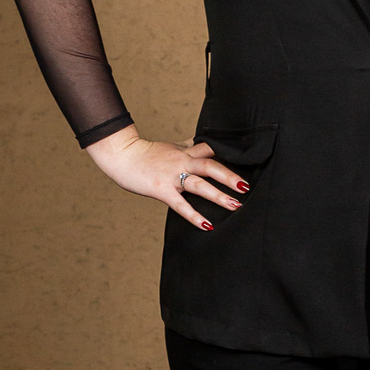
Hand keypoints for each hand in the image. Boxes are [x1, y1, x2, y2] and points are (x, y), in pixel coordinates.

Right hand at [85, 124, 248, 231]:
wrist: (122, 155)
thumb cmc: (146, 153)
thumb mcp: (171, 147)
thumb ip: (188, 148)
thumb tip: (203, 144)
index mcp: (185, 151)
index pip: (211, 149)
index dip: (228, 155)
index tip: (248, 160)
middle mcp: (181, 161)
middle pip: (210, 166)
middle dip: (229, 177)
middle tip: (246, 187)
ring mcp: (171, 176)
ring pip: (199, 184)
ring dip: (218, 195)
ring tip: (235, 205)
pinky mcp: (161, 189)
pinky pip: (180, 204)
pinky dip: (194, 216)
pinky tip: (207, 226)